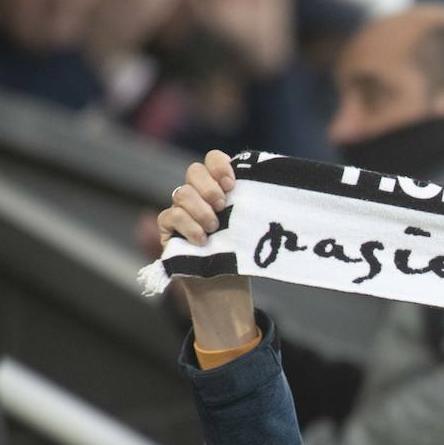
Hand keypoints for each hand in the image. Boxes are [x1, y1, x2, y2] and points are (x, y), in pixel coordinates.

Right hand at [158, 150, 255, 349]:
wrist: (226, 284)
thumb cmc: (242, 252)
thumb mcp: (251, 226)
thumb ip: (255, 204)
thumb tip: (275, 188)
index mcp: (219, 187)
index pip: (213, 160)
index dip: (219, 165)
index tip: (233, 184)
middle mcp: (198, 194)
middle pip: (194, 171)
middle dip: (209, 187)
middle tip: (223, 206)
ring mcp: (181, 209)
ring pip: (182, 193)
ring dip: (201, 210)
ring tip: (214, 229)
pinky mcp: (169, 228)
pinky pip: (171, 215)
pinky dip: (188, 226)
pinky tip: (203, 241)